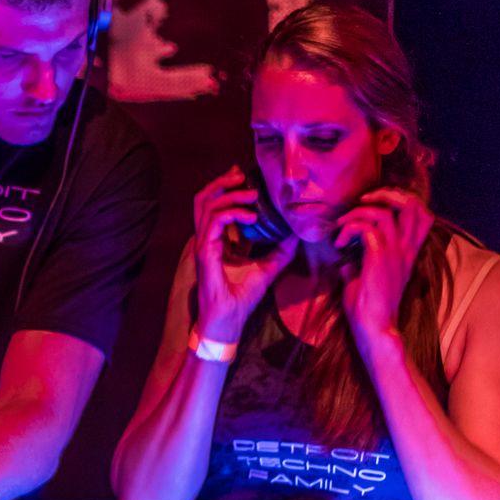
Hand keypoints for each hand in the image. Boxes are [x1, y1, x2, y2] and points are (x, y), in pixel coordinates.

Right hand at [193, 166, 297, 343]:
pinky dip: (232, 214)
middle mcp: (206, 239)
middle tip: (242, 175)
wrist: (226, 323)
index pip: (213, 205)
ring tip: (250, 194)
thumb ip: (279, 252)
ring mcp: (203, 245)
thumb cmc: (240, 299)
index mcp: (216, 240)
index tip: (244, 178)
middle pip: (203, 198)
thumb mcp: (266, 270)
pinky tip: (251, 217)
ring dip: (228, 194)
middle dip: (222, 182)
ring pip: (206, 205)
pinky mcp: (205, 254)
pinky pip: (214, 223)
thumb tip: (297, 235)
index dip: (225, 187)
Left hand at [336, 188, 433, 355]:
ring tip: (343, 225)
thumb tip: (345, 260)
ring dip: (359, 212)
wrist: (374, 327)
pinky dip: (349, 228)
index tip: (376, 204)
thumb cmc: (368, 307)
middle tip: (363, 201)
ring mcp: (395, 253)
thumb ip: (359, 266)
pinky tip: (339, 243)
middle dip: (386, 193)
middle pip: (412, 205)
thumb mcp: (366, 281)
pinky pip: (366, 228)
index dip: (403, 199)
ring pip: (385, 212)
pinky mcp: (379, 258)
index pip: (423, 215)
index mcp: (408, 253)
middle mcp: (405, 249)